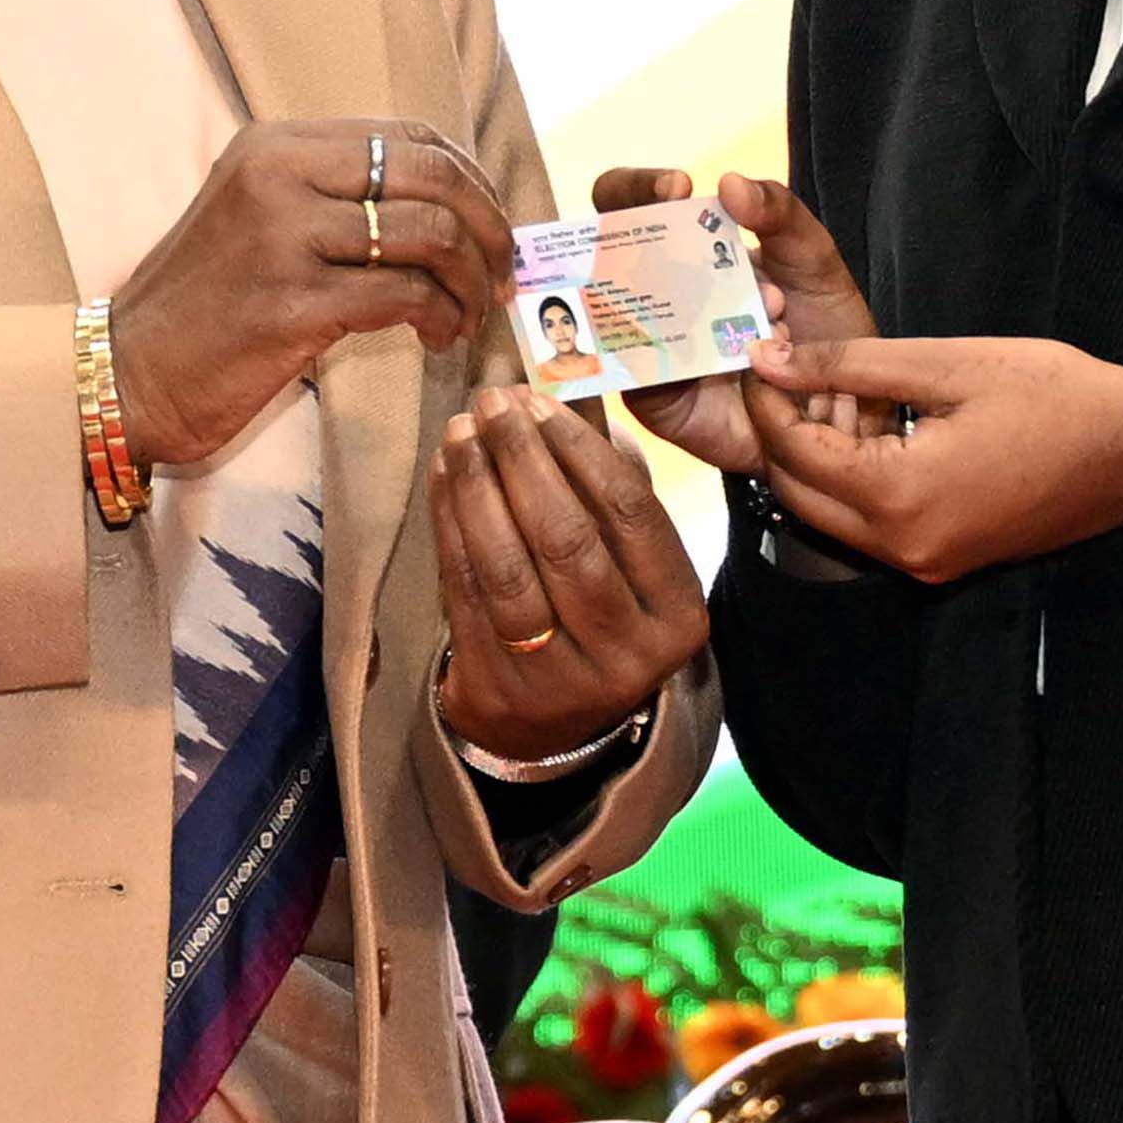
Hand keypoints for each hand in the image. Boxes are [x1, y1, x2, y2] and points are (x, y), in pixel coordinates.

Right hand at [105, 117, 512, 464]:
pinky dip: (441, 317)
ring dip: (471, 281)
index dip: (470, 179)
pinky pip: (406, 295)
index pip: (409, 137)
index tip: (490, 226)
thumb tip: (446, 206)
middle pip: (432, 176)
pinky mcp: (291, 304)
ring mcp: (283, 237)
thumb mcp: (258, 219)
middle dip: (489, 227)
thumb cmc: (202, 306)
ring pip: (430, 234)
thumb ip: (333, 197)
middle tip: (502, 273)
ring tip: (467, 314)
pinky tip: (436, 338)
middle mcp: (279, 175)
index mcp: (276, 145)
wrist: (127, 373)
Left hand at [427, 386, 711, 761]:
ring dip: (477, 486)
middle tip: (491, 403)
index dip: (581, 450)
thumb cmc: (597, 617)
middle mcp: (628, 653)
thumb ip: (613, 493)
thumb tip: (574, 397)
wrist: (551, 726)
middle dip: (522, 459)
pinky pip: (465, 589)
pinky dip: (450, 523)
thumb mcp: (629, 568)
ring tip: (460, 432)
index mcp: (678, 616)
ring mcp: (561, 676)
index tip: (541, 402)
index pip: (633, 515)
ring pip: (509, 565)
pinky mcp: (497, 684)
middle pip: (567, 538)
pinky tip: (444, 476)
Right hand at [585, 167, 875, 476]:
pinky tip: (749, 360)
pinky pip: (640, 373)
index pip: (631, 203)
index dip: (636, 187)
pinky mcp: (650, 397)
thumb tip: (726, 179)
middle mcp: (652, 293)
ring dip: (692, 307)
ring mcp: (644, 344)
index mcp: (683, 250)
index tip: (678, 188)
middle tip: (683, 246)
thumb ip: (780, 214)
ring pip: (619, 312)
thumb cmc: (824, 329)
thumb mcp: (813, 260)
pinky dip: (693, 361)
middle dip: (637, 236)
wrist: (847, 412)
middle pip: (601, 250)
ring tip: (771, 314)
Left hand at [743, 334, 1122, 582]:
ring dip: (817, 458)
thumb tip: (766, 359)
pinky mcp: (946, 561)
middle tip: (785, 374)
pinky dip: (855, 480)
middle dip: (782, 434)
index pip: (795, 452)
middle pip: (800, 494)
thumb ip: (848, 364)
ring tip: (829, 392)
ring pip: (832, 513)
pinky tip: (869, 427)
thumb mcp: (946, 365)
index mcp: (898, 497)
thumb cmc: (1053, 396)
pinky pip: (872, 525)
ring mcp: (926, 562)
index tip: (758, 354)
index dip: (767, 401)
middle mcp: (903, 546)